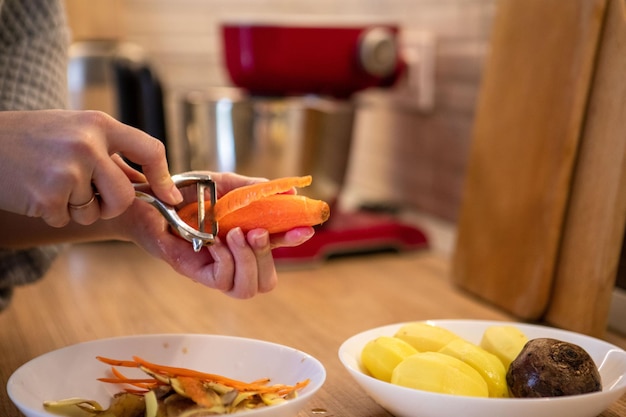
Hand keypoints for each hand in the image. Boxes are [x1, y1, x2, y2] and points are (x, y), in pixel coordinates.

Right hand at [0, 110, 181, 226]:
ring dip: (78, 209)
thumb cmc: (31, 139)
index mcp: (99, 124)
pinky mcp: (48, 195)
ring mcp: (67, 170)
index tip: (170, 197)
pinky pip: (66, 220)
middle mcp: (87, 144)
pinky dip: (53, 214)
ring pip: (95, 211)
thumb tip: (149, 183)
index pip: (150, 149)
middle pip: (125, 195)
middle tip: (89, 197)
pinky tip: (36, 192)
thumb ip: (109, 153)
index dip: (164, 178)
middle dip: (111, 205)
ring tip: (52, 184)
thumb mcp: (74, 130)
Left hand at [118, 172, 314, 297]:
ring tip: (235, 235)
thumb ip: (255, 190)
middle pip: (267, 281)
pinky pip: (222, 279)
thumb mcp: (224, 184)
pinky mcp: (195, 272)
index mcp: (245, 237)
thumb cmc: (184, 191)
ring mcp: (215, 269)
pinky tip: (215, 241)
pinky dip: (225, 259)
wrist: (148, 196)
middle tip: (257, 232)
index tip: (305, 229)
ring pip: (247, 288)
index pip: (277, 248)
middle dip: (268, 257)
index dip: (293, 241)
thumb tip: (290, 192)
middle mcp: (234, 258)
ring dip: (248, 261)